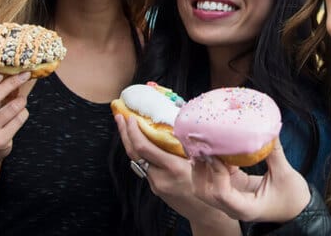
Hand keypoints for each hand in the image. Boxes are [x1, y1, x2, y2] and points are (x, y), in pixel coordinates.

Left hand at [114, 114, 240, 232]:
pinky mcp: (156, 188)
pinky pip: (145, 167)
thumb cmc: (210, 186)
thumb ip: (190, 146)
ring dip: (131, 143)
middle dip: (125, 134)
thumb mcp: (202, 163)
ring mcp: (156, 184)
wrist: (206, 213)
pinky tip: (142, 143)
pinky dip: (141, 154)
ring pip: (138, 161)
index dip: (134, 132)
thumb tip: (181, 125)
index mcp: (173, 168)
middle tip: (120, 117)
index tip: (131, 118)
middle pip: (134, 154)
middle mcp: (161, 177)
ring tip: (128, 127)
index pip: (144, 148)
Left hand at [190, 138, 311, 222]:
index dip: (216, 172)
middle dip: (199, 169)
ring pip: (204, 186)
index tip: (216, 154)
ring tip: (206, 145)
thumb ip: (274, 152)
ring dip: (201, 166)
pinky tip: (217, 147)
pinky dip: (211, 163)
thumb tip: (268, 129)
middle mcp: (233, 206)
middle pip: (204, 192)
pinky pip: (215, 177)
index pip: (222, 194)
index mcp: (245, 208)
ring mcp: (230, 198)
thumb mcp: (285, 174)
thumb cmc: (293, 197)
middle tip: (202, 146)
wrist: (298, 209)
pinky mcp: (232, 188)